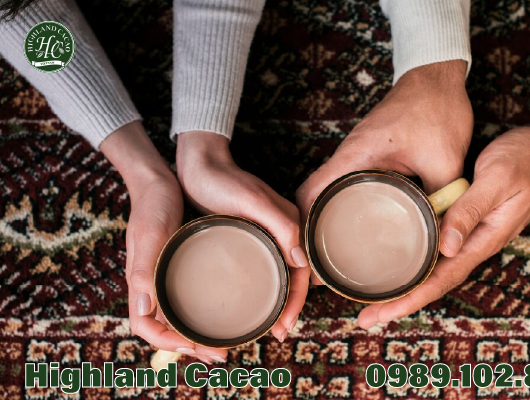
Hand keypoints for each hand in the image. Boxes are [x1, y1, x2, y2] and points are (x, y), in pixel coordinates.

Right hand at [101, 122, 226, 363]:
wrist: (158, 183)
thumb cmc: (152, 207)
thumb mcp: (149, 235)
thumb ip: (143, 270)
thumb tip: (143, 309)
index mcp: (139, 282)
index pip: (146, 327)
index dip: (167, 344)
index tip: (194, 347)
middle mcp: (150, 285)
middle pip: (165, 328)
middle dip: (190, 347)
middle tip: (221, 355)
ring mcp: (163, 277)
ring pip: (177, 317)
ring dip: (198, 334)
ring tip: (225, 343)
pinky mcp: (177, 267)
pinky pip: (186, 298)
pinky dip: (201, 313)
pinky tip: (223, 312)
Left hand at [176, 131, 310, 341]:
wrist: (198, 165)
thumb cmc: (224, 180)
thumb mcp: (253, 200)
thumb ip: (282, 225)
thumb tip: (301, 261)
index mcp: (290, 224)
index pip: (302, 270)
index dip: (297, 301)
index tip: (284, 325)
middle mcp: (281, 232)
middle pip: (292, 276)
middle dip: (288, 307)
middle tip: (276, 333)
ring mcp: (264, 235)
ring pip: (277, 275)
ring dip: (275, 302)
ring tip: (265, 326)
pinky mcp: (246, 236)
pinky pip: (260, 268)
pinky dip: (261, 289)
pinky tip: (249, 302)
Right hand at [296, 60, 472, 283]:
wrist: (436, 77)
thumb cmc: (436, 109)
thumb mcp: (444, 160)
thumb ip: (441, 199)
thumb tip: (442, 235)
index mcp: (355, 156)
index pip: (310, 193)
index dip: (302, 225)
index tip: (306, 255)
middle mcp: (348, 156)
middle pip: (312, 197)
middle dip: (310, 230)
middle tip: (319, 266)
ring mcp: (355, 155)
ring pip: (327, 191)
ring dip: (324, 218)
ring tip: (333, 254)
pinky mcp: (366, 154)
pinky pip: (345, 184)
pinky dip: (341, 205)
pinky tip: (356, 225)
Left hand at [358, 96, 529, 327]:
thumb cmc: (524, 160)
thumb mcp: (497, 180)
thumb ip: (471, 211)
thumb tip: (447, 248)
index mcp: (484, 239)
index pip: (443, 279)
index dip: (411, 298)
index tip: (383, 313)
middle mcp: (475, 243)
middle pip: (434, 282)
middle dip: (400, 302)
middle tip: (366, 316)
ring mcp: (471, 235)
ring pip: (434, 270)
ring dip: (406, 287)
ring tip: (375, 300)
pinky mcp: (466, 223)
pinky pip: (438, 251)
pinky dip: (417, 264)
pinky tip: (399, 266)